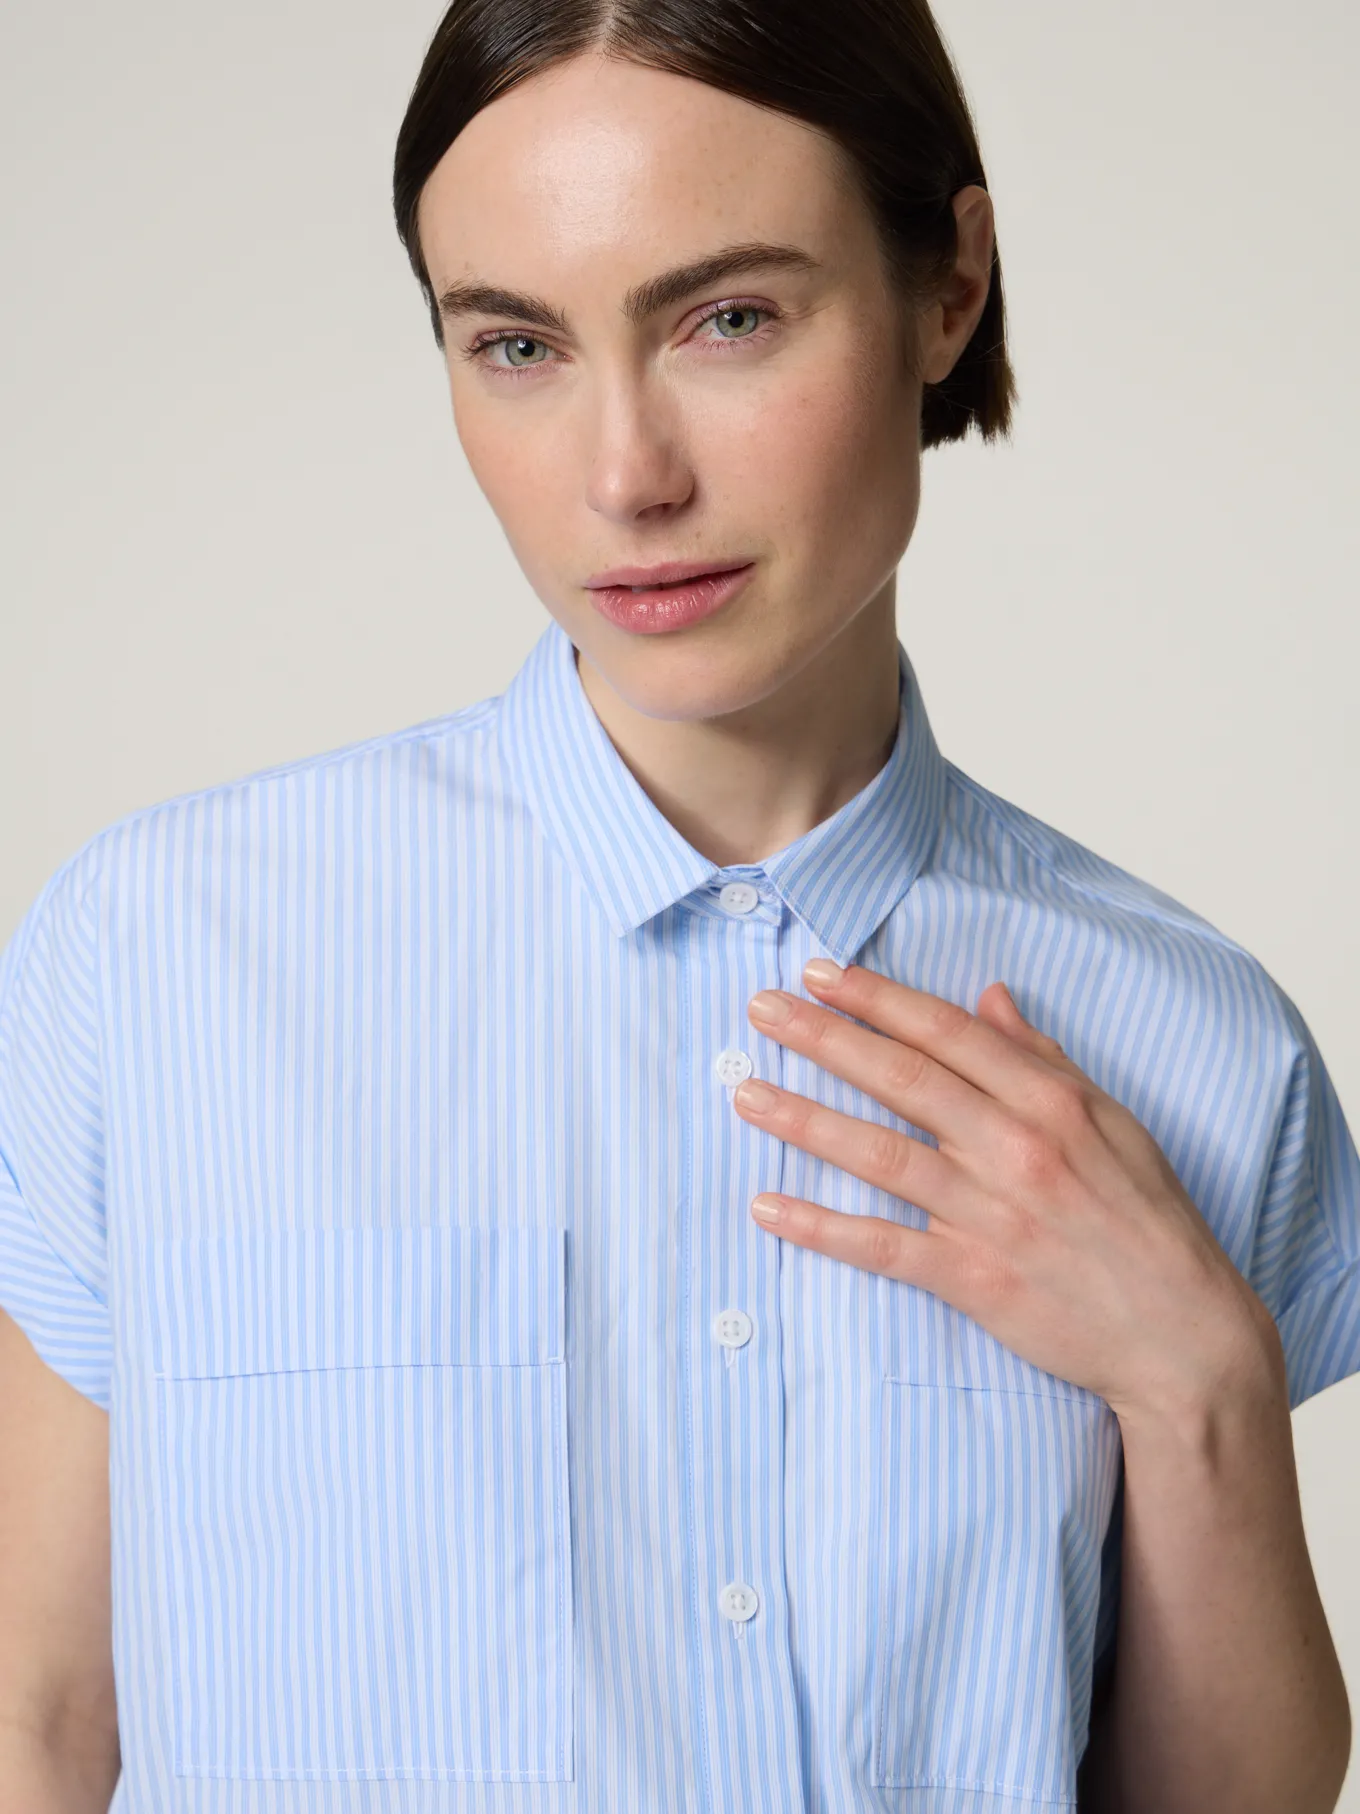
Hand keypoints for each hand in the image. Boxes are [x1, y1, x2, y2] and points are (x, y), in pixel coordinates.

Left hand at [733, 960, 1282, 1423]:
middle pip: (901, 1079)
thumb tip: (989, 996)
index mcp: (1050, 1101)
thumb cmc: (1148, 1221)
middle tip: (763, 1009)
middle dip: (825, 1038)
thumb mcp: (1112, 1122)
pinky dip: (821, 1228)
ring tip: (745, 1093)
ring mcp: (991, 1215)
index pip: (946, 1033)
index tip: (821, 973)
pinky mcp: (974, 1279)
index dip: (878, 998)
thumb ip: (1042, 1058)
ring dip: (806, 1121)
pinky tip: (767, 1208)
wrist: (1183, 1335)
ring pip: (880, 1155)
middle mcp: (1015, 1149)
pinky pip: (883, 1248)